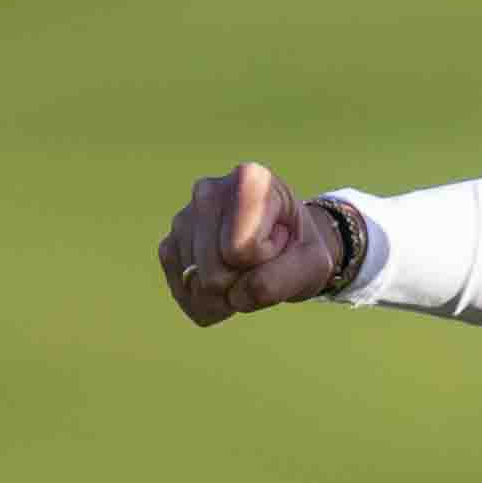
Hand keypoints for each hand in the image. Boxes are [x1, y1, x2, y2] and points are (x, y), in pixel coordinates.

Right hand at [157, 162, 345, 327]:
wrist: (282, 245)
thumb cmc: (298, 248)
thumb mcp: (312, 264)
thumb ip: (282, 280)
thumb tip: (234, 296)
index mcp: (249, 180)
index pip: (243, 249)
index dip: (268, 260)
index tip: (279, 241)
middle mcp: (208, 190)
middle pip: (215, 272)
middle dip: (244, 281)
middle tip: (260, 260)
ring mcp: (183, 217)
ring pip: (197, 286)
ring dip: (228, 294)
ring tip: (244, 269)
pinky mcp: (169, 245)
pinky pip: (183, 293)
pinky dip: (208, 302)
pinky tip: (225, 284)